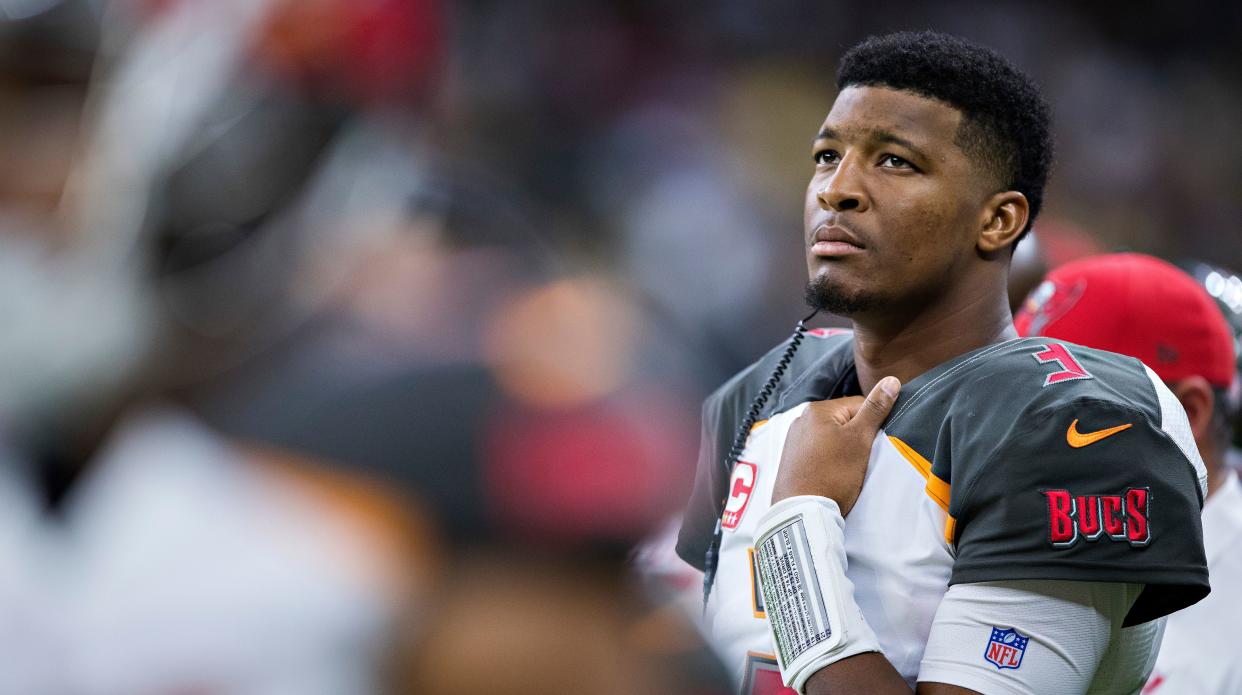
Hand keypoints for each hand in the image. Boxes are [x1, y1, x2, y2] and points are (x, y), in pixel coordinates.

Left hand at [771, 376, 900, 514]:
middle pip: (844, 422)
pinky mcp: (791, 459)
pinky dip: (829, 460)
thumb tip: (891, 380)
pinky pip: (818, 452)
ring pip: (832, 438)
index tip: (874, 444)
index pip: (858, 405)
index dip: (873, 424)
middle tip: (862, 460)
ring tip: (847, 470)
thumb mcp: (860, 439)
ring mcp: (794, 440)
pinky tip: (833, 474)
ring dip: (844, 450)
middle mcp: (801, 420)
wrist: (803, 511)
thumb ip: (875, 409)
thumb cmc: (833, 474)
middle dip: (857, 438)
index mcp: (817, 409)